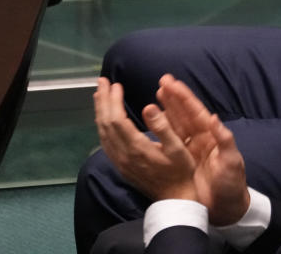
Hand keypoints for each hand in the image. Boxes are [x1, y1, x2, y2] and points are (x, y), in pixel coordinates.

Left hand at [93, 78, 196, 201]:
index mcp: (136, 148)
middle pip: (105, 124)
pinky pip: (105, 142)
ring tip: (99, 94)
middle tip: (102, 82)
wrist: (175, 199)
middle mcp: (123, 155)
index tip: (116, 84)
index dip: (113, 100)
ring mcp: (120, 162)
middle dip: (103, 101)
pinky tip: (104, 118)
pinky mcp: (121, 166)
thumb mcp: (178, 148)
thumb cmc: (180, 171)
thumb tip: (148, 106)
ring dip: (100, 111)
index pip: (117, 119)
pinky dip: (102, 125)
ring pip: (102, 133)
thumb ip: (162, 126)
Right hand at [156, 75, 250, 225]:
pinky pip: (169, 142)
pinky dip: (161, 130)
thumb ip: (225, 141)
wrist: (226, 210)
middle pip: (184, 114)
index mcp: (211, 136)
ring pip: (175, 125)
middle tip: (162, 81)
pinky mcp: (181, 162)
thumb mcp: (232, 162)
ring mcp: (189, 150)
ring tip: (157, 93)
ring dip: (167, 109)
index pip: (196, 112)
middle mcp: (199, 139)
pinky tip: (153, 122)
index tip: (173, 83)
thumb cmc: (232, 185)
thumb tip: (214, 118)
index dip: (184, 97)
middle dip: (174, 97)